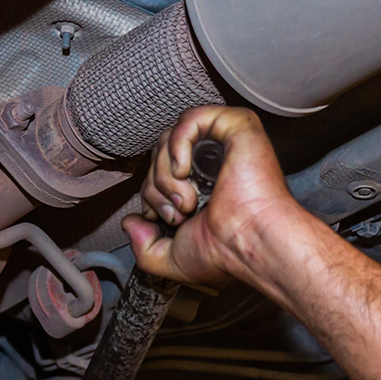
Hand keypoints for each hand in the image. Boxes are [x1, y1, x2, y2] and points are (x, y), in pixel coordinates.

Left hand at [122, 106, 298, 286]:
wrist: (250, 244)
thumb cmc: (223, 255)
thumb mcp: (170, 261)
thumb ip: (143, 247)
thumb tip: (130, 221)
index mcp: (201, 188)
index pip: (158, 174)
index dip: (152, 195)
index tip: (169, 220)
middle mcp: (211, 165)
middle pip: (159, 155)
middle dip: (157, 187)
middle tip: (179, 213)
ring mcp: (223, 145)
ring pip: (169, 138)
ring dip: (165, 174)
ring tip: (188, 201)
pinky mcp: (236, 127)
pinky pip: (190, 118)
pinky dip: (177, 145)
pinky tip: (184, 171)